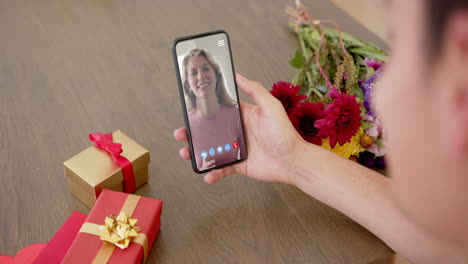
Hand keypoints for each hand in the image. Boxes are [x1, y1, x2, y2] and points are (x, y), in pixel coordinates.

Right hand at [174, 74, 302, 183]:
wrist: (293, 160)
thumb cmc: (284, 133)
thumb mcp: (270, 106)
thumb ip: (254, 90)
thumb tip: (238, 75)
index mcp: (242, 116)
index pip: (218, 111)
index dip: (203, 111)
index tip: (189, 111)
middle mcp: (237, 131)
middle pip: (210, 131)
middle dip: (193, 133)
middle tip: (180, 134)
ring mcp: (236, 149)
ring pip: (211, 150)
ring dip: (197, 153)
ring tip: (186, 153)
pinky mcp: (239, 164)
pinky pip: (222, 168)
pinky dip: (213, 173)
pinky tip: (206, 175)